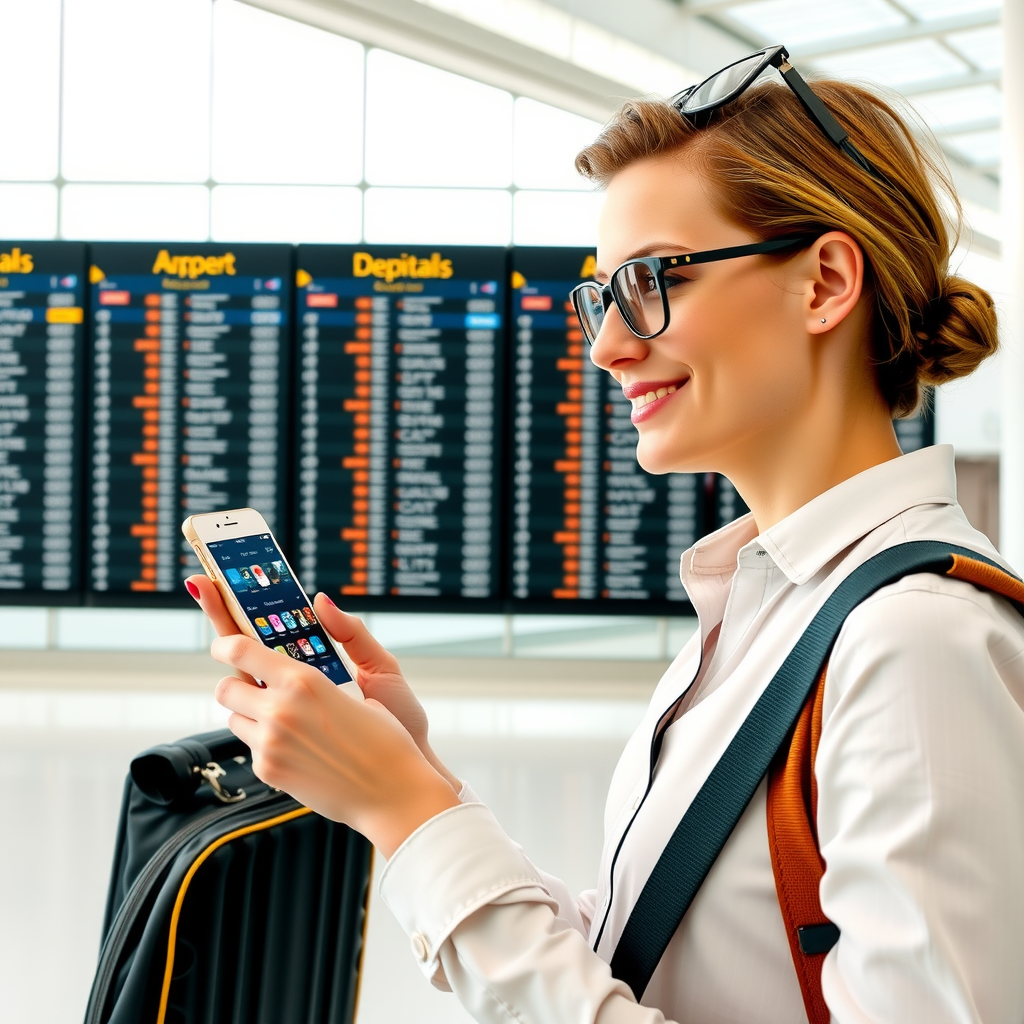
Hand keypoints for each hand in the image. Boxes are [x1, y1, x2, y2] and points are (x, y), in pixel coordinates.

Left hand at [185, 575, 461, 791]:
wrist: (392, 792)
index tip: (223, 644)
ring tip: (285, 720)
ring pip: (234, 719)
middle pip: (226, 687)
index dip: (225, 642)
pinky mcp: (268, 771)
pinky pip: (252, 748)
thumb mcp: (365, 683)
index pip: (240, 650)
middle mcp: (279, 710)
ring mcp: (270, 744)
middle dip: (237, 683)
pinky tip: (300, 747)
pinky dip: (266, 743)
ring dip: (250, 715)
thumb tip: (320, 604)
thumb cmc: (386, 736)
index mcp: (303, 681)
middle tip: (258, 687)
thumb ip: (336, 646)